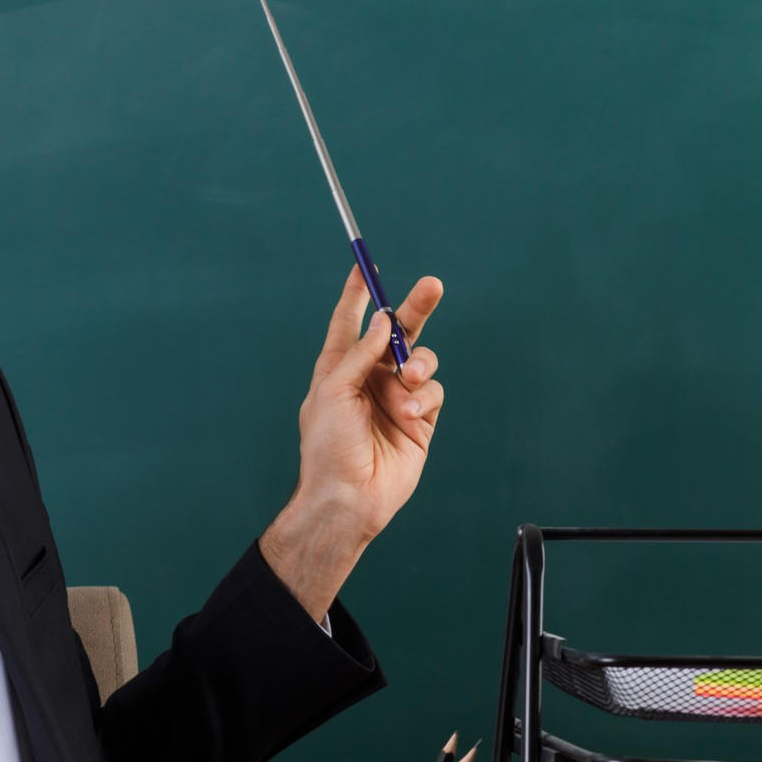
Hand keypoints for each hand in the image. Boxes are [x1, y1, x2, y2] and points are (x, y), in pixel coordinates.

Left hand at [260, 267, 445, 620]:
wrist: (348, 496)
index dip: (358, 294)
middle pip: (398, 332)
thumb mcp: (333, 391)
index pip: (349, 322)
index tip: (364, 264)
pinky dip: (424, 397)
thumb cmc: (327, 446)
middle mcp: (369, 378)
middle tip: (432, 285)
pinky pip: (433, 392)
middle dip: (415, 308)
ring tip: (408, 381)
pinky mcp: (420, 420)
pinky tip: (409, 415)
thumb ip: (360, 353)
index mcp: (339, 368)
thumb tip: (383, 319)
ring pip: (422, 360)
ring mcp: (397, 397)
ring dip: (420, 365)